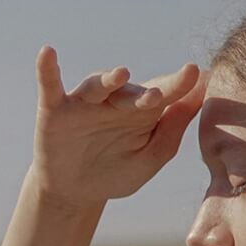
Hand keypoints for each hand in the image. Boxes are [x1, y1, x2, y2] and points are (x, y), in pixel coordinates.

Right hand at [30, 44, 208, 206]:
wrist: (77, 192)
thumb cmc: (117, 172)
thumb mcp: (149, 158)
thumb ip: (171, 131)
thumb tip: (199, 98)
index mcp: (140, 113)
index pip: (162, 94)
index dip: (178, 84)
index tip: (195, 73)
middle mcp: (114, 102)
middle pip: (131, 93)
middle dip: (143, 94)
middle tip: (159, 96)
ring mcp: (85, 104)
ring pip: (97, 86)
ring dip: (108, 80)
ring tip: (120, 74)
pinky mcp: (55, 109)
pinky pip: (50, 86)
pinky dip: (47, 69)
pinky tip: (48, 53)